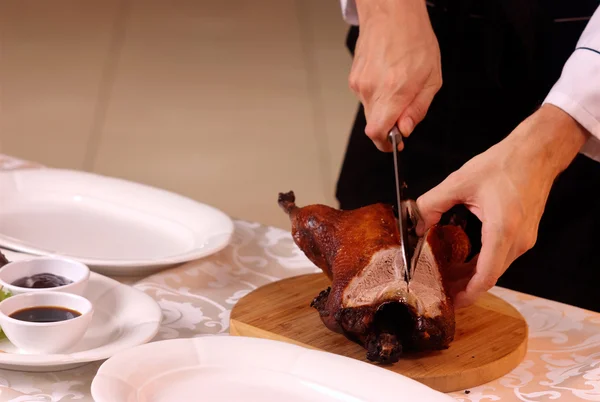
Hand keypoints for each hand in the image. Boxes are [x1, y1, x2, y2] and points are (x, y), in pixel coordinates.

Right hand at [350, 0, 441, 151]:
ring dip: (384, 105)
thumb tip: (406, 129)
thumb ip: (418, 108)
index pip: (377, 132)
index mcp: (393, 91)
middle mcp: (372, 90)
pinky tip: (387, 76)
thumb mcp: (432, 78)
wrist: (392, 14)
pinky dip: (377, 93)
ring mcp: (359, 83)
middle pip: (374, 123)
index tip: (394, 143)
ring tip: (397, 84)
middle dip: (389, 123)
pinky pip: (365, 95)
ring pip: (370, 109)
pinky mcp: (353, 77)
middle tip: (404, 108)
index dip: (385, 143)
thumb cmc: (414, 40)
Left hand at [415, 104, 589, 307]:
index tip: (451, 301)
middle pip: (490, 276)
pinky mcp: (525, 234)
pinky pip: (502, 257)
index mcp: (502, 229)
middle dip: (465, 287)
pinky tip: (465, 259)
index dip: (468, 294)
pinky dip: (483, 263)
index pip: (486, 276)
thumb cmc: (504, 163)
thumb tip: (415, 223)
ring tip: (448, 275)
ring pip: (497, 268)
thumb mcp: (460, 181)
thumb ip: (432, 204)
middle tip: (441, 288)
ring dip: (473, 275)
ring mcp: (525, 239)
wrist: (537, 152)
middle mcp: (518, 240)